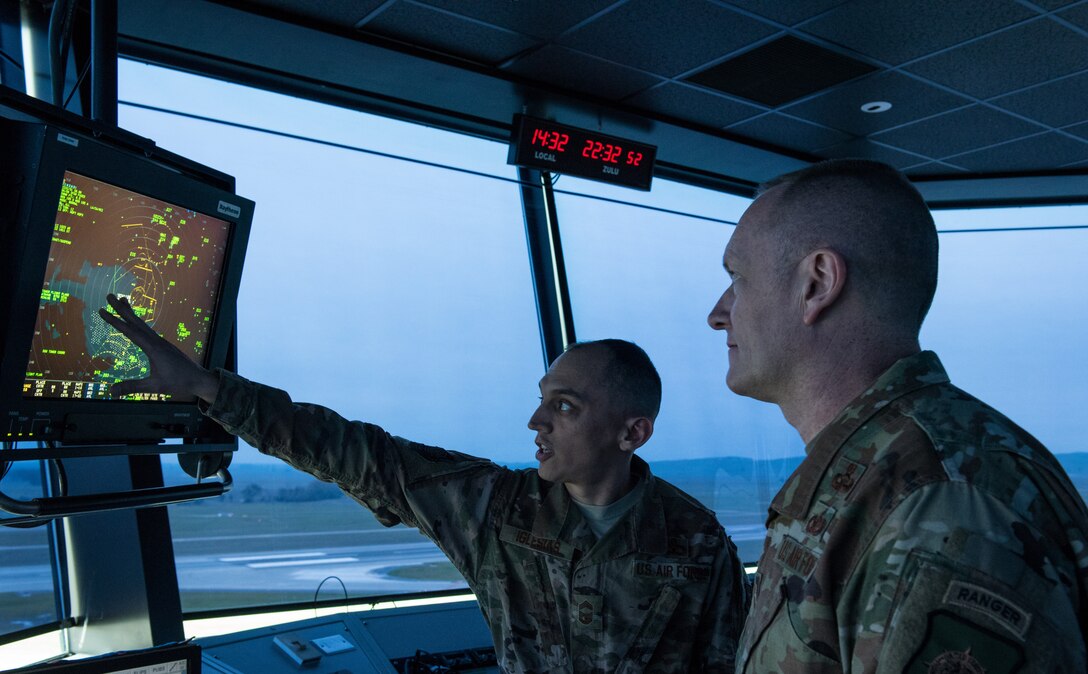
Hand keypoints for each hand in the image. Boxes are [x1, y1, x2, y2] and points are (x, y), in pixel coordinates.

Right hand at [97, 293, 220, 402]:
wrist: (199, 379)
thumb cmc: (178, 383)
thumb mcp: (154, 387)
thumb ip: (132, 387)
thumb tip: (110, 392)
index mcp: (153, 348)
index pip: (130, 332)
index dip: (115, 321)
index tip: (102, 310)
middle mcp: (157, 341)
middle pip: (136, 322)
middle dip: (121, 309)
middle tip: (109, 296)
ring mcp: (162, 342)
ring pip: (143, 324)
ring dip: (131, 313)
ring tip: (123, 300)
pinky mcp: (164, 345)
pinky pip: (148, 330)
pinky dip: (139, 323)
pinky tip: (136, 323)